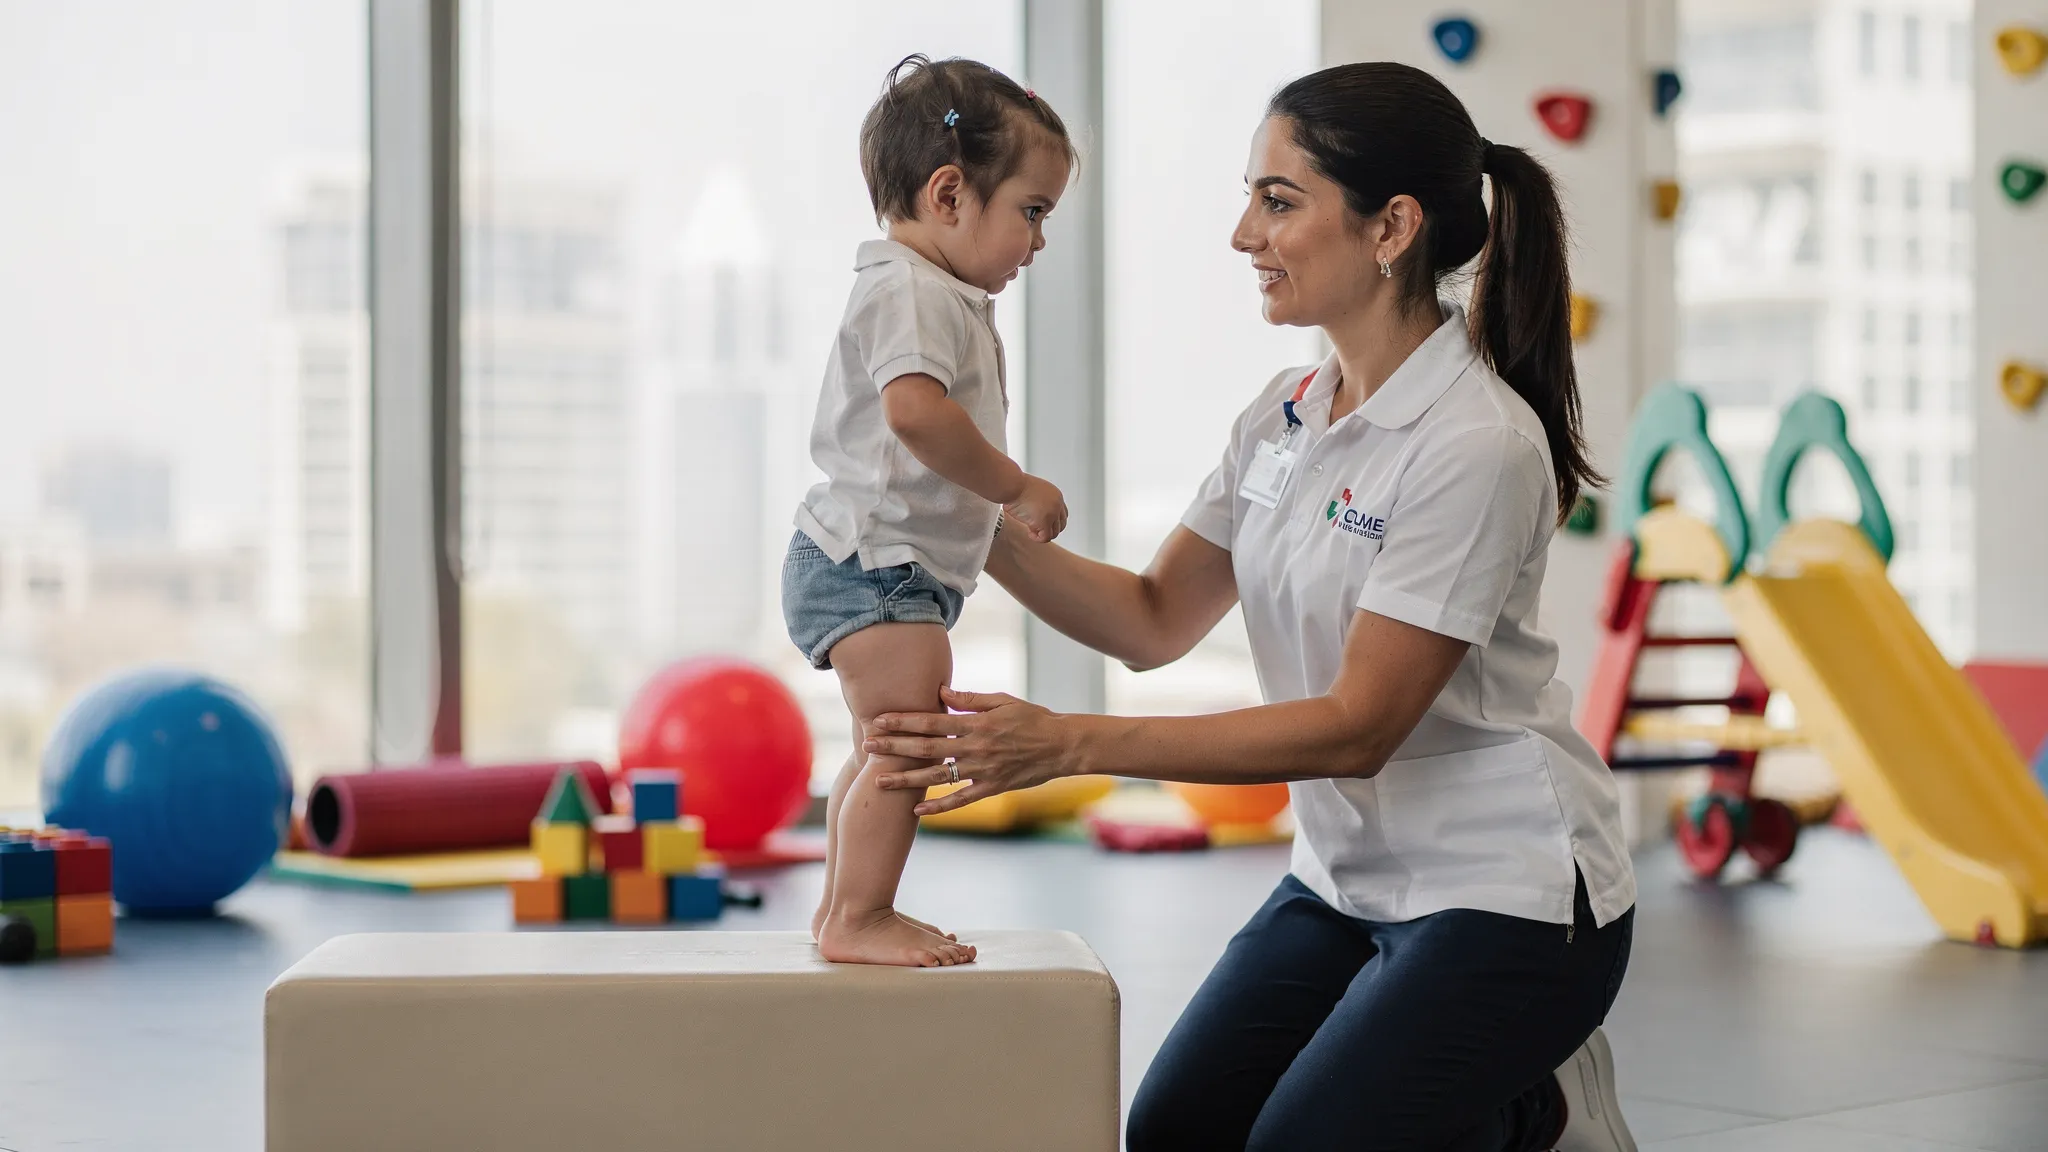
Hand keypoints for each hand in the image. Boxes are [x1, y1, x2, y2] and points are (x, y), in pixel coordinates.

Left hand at [865, 688, 1081, 815]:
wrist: (1064, 746)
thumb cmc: (1034, 718)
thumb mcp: (1003, 701)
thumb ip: (971, 698)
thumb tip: (940, 690)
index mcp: (976, 723)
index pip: (931, 721)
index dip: (903, 720)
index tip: (879, 720)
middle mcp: (975, 747)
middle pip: (927, 748)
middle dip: (895, 746)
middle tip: (867, 745)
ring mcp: (983, 770)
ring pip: (938, 777)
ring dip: (907, 779)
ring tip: (880, 780)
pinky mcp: (992, 788)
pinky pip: (961, 799)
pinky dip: (939, 807)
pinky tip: (917, 812)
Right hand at [1004, 474, 1067, 542]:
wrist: (1013, 486)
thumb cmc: (1017, 486)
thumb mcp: (1035, 492)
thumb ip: (1041, 502)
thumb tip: (1036, 514)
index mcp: (1056, 495)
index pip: (1062, 514)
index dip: (1053, 521)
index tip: (1043, 523)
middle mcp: (1057, 504)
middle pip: (1061, 525)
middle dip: (1049, 529)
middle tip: (1037, 529)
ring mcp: (1053, 513)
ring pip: (1054, 533)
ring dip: (1042, 534)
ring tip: (1031, 529)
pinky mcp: (1045, 522)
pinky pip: (1045, 537)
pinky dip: (1037, 538)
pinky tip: (1029, 532)